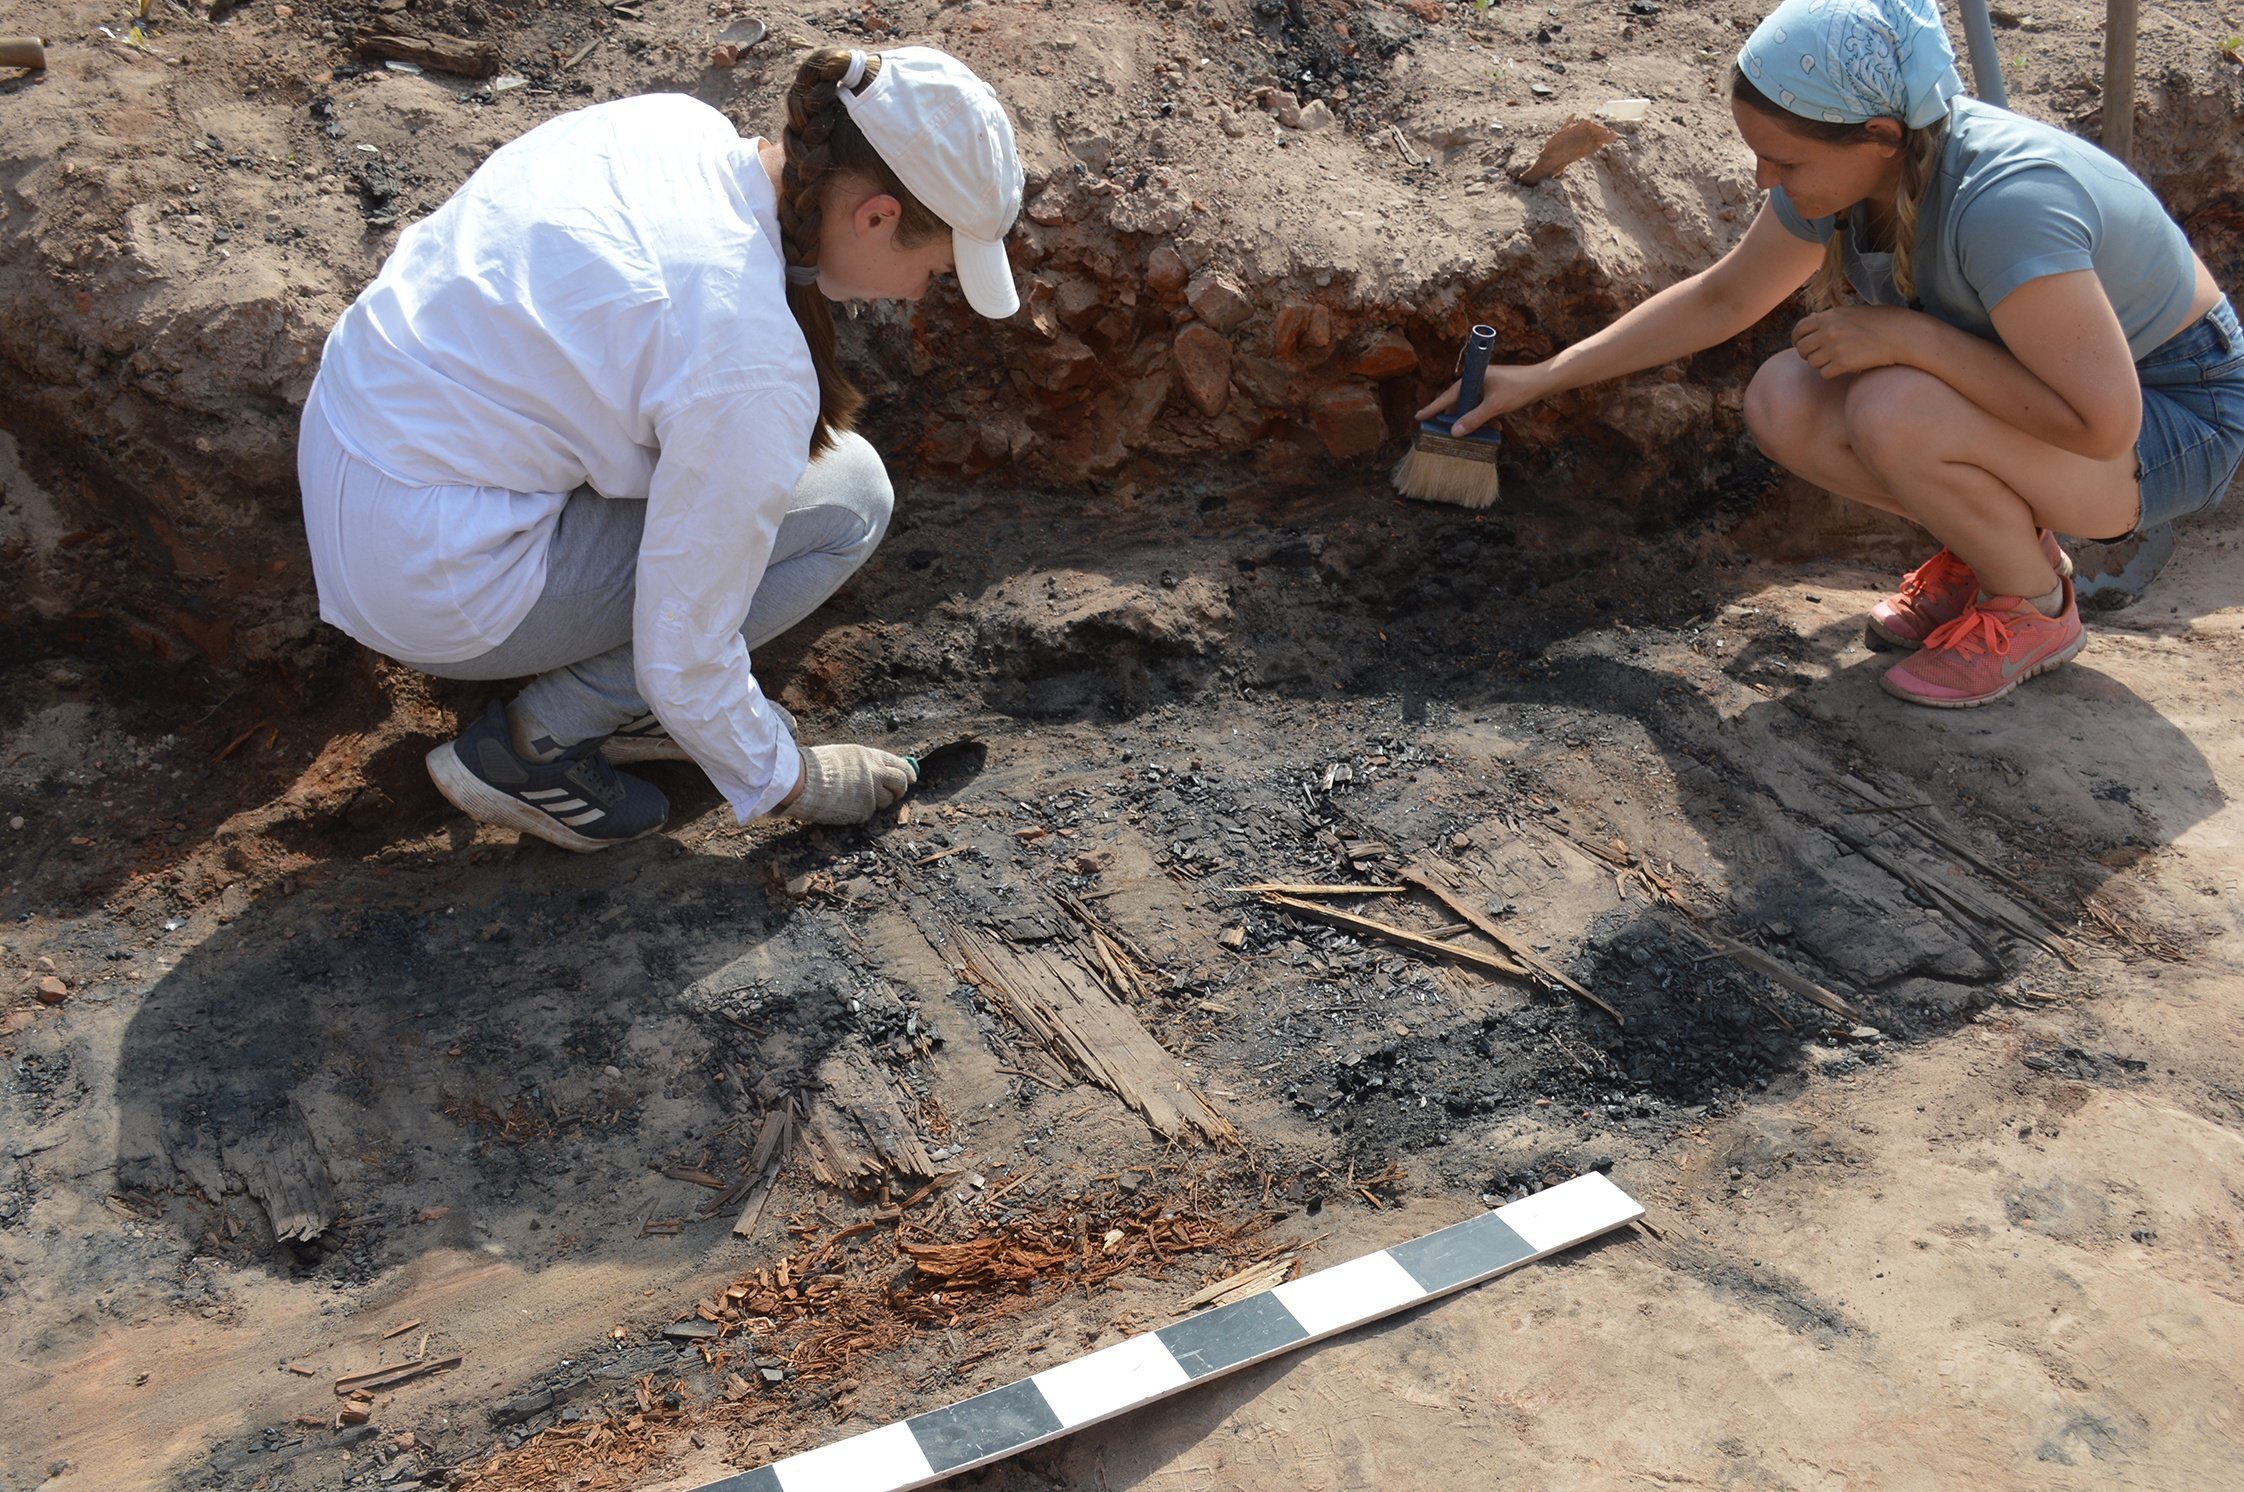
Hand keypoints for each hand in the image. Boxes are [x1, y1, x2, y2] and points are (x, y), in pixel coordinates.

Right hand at [782, 745, 916, 823]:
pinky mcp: (863, 811)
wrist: (803, 781)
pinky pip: (868, 813)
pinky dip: (861, 811)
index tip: (912, 777)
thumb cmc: (818, 766)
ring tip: (857, 797)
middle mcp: (876, 774)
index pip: (901, 766)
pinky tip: (846, 805)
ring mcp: (871, 794)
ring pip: (886, 801)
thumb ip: (866, 763)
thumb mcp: (846, 755)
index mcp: (872, 758)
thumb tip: (882, 770)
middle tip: (893, 793)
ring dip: (878, 801)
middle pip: (901, 784)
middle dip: (899, 790)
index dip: (908, 773)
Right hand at [1415, 362, 1552, 436]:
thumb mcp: (1494, 406)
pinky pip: (1483, 407)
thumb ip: (1474, 419)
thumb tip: (1454, 432)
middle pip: (1458, 403)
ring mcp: (1485, 386)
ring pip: (1471, 407)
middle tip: (1444, 432)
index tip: (1417, 417)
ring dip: (1474, 420)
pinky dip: (1485, 417)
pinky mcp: (1494, 392)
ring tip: (1475, 433)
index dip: (1432, 408)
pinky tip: (1494, 427)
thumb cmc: (1518, 389)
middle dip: (1455, 418)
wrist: (1542, 381)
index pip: (1446, 396)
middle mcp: (1475, 381)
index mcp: (1471, 379)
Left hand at [1790, 307, 1921, 378]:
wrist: (1901, 335)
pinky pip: (1824, 373)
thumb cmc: (1879, 322)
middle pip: (1802, 348)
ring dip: (1821, 364)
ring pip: (1812, 363)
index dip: (1798, 339)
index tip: (1802, 345)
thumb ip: (1830, 318)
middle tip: (1820, 356)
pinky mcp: (1842, 363)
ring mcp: (1834, 347)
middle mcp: (1828, 331)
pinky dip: (1831, 373)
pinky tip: (1843, 368)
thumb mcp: (1851, 312)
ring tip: (1836, 360)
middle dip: (1808, 354)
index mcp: (1829, 316)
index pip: (1799, 329)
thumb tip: (1811, 319)